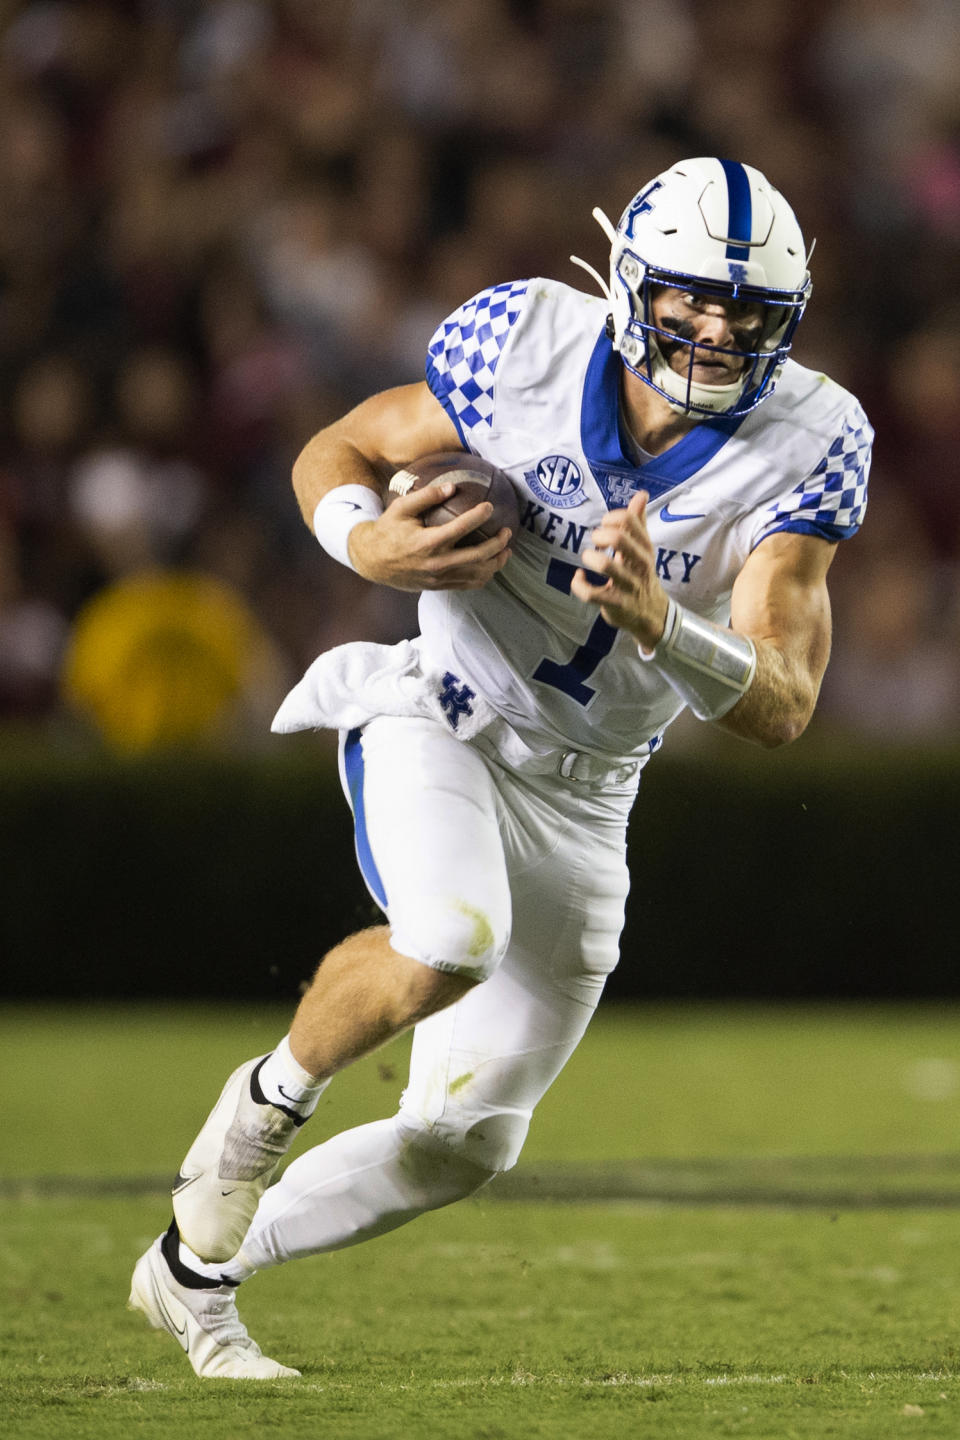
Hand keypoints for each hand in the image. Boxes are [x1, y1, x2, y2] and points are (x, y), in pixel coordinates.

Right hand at [349, 481, 512, 590]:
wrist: (372, 561)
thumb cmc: (387, 530)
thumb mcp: (401, 508)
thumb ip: (426, 496)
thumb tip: (452, 487)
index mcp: (427, 542)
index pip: (461, 529)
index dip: (479, 516)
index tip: (490, 506)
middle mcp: (436, 563)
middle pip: (477, 557)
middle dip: (497, 544)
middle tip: (507, 532)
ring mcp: (439, 578)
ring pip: (476, 574)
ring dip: (496, 563)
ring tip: (506, 550)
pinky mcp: (439, 586)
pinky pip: (468, 585)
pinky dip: (484, 576)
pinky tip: (491, 565)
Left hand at [570, 491, 669, 649]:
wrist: (653, 615)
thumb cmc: (641, 575)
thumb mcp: (643, 549)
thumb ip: (638, 522)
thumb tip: (641, 494)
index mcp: (645, 548)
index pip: (629, 521)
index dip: (610, 518)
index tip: (605, 526)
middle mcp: (639, 565)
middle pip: (618, 539)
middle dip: (600, 536)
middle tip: (596, 542)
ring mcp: (628, 585)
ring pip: (606, 566)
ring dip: (590, 558)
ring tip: (588, 559)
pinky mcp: (616, 604)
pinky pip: (591, 593)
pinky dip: (578, 584)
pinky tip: (579, 578)